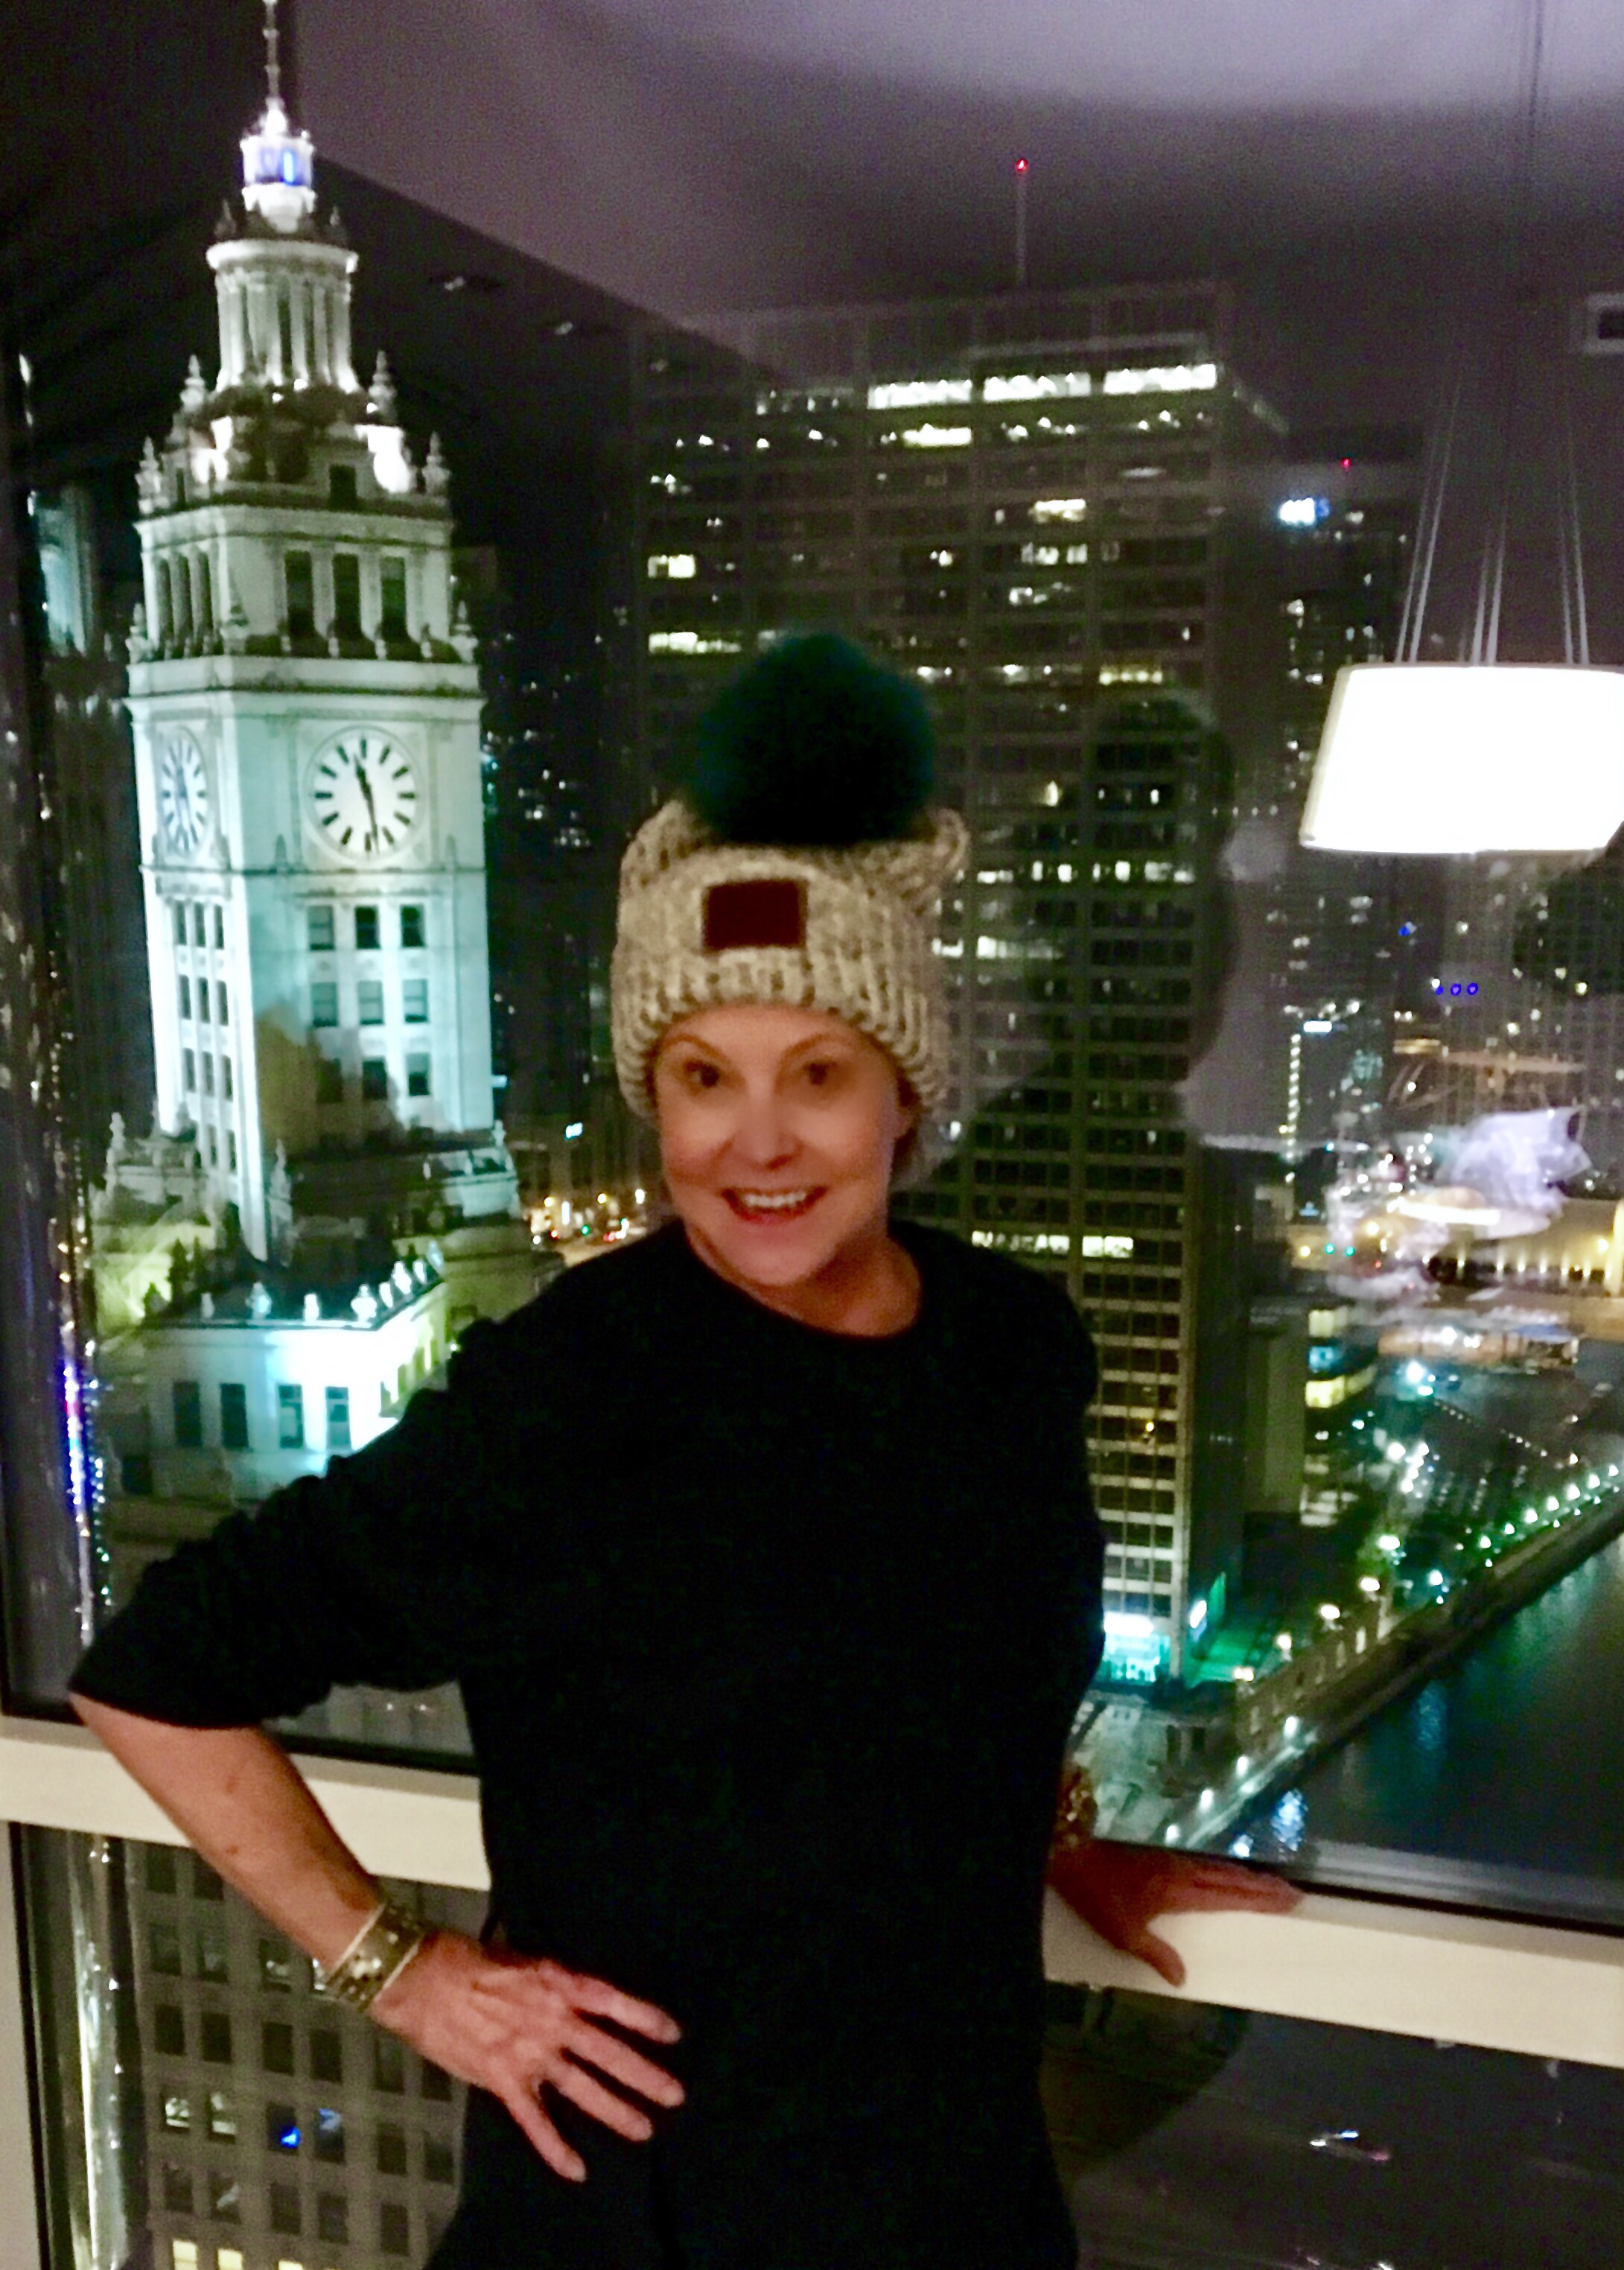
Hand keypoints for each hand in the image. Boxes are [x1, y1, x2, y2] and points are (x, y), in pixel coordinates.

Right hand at [372, 1930, 684, 2180]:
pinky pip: (534, 2120)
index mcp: (557, 1983)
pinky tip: (577, 2168)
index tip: (673, 2033)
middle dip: (643, 2074)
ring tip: (645, 2130)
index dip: (644, 2017)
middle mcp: (552, 2020)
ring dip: (615, 2110)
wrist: (418, 1978)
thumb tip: (571, 1994)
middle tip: (675, 2094)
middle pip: (607, 2050)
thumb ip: (550, 1982)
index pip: (611, 2001)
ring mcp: (529, 2053)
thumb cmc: (467, 1960)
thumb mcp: (520, 1959)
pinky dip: (555, 2146)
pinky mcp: (503, 2080)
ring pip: (582, 2088)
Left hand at [1047, 1837, 1298, 1987]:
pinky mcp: (1157, 1854)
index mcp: (1179, 1890)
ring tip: (1270, 1885)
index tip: (1290, 1899)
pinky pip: (1201, 1864)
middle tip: (1293, 1892)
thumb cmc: (1094, 1892)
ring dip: (1245, 1877)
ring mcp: (1169, 1859)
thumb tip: (1182, 1978)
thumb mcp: (1121, 1932)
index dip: (1260, 1899)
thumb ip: (1155, 1954)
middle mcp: (1181, 1871)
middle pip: (1230, 1879)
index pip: (1229, 1895)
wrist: (1067, 1848)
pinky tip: (1224, 1874)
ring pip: (1217, 1869)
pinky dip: (1223, 1870)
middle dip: (1263, 1887)